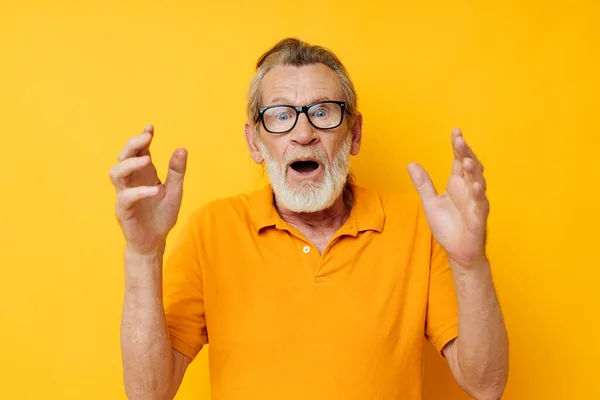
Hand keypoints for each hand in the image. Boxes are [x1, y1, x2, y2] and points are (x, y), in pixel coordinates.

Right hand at [109, 124, 187, 254]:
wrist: (155, 241)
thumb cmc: (162, 215)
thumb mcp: (175, 191)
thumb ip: (177, 171)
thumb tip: (182, 148)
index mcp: (143, 174)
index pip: (138, 151)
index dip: (142, 138)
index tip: (150, 127)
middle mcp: (131, 181)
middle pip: (123, 157)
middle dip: (133, 144)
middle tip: (147, 136)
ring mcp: (125, 195)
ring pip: (116, 173)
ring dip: (130, 164)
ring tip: (148, 159)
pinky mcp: (123, 210)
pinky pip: (126, 197)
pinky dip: (140, 192)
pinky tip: (156, 189)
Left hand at [408, 128, 488, 268]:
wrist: (458, 251)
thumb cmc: (448, 226)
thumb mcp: (430, 202)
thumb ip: (423, 183)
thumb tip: (411, 164)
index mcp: (457, 184)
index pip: (458, 160)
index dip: (458, 147)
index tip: (455, 132)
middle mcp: (468, 189)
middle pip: (469, 166)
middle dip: (465, 153)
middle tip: (458, 140)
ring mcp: (475, 202)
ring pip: (477, 182)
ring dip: (473, 170)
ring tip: (465, 160)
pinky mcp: (479, 216)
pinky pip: (480, 203)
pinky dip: (478, 194)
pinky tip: (474, 186)